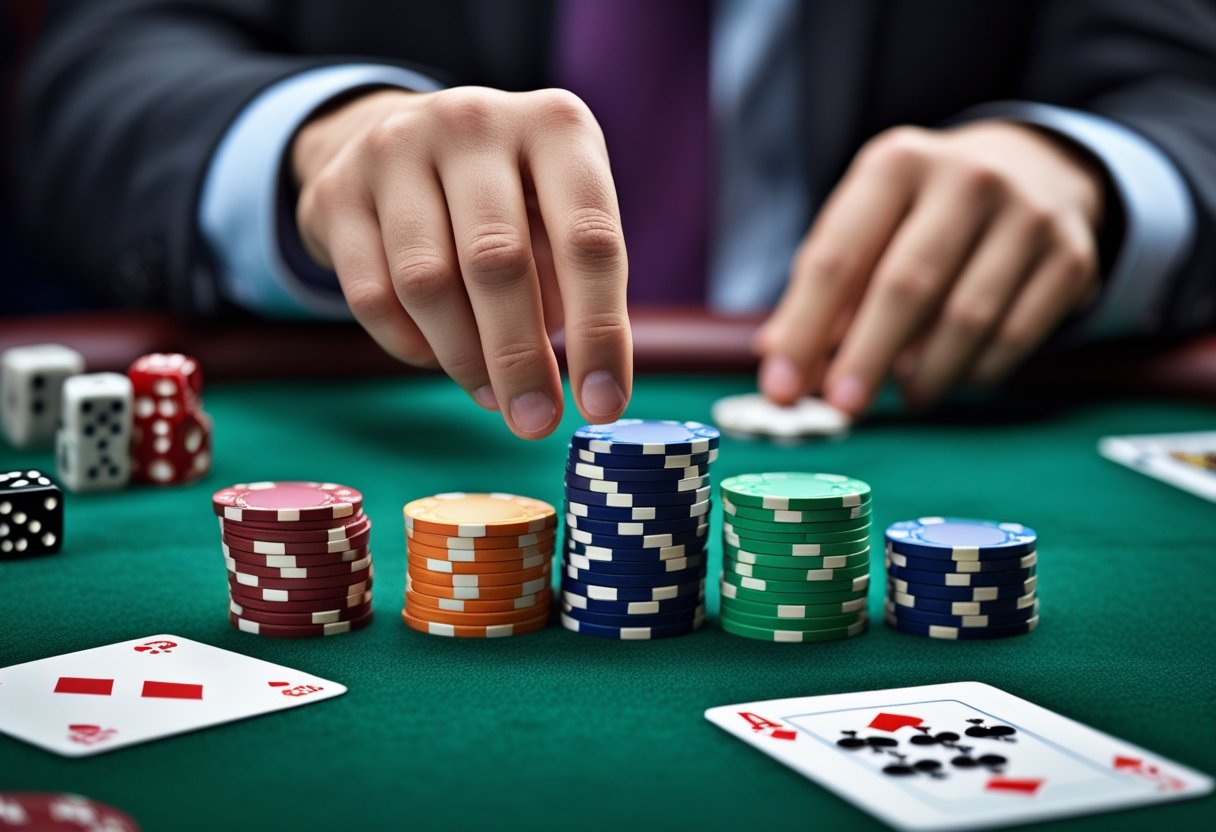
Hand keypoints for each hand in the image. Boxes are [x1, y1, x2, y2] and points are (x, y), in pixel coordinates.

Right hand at [291, 87, 631, 438]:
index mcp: (555, 127)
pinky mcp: (337, 191)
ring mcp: (396, 149)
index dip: (600, 331)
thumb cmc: (510, 195)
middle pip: (497, 262)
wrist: (398, 138)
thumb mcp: (559, 213)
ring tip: (492, 396)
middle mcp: (475, 122)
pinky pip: (371, 295)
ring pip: (427, 283)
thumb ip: (573, 283)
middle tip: (534, 423)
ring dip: (463, 359)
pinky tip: (438, 358)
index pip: (588, 239)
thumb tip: (581, 383)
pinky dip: (410, 346)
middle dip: (520, 359)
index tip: (602, 405)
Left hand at [756, 120, 1104, 414]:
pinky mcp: (1071, 257)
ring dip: (925, 374)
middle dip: (865, 358)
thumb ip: (819, 293)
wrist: (1036, 170)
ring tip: (904, 394)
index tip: (780, 389)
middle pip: (906, 286)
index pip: (837, 257)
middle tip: (841, 410)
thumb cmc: (921, 216)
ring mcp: (1028, 216)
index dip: (805, 328)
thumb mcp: (865, 228)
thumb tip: (776, 361)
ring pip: (967, 319)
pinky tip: (953, 375)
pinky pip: (1015, 338)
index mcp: (896, 164)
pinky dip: (975, 372)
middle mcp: (966, 180)